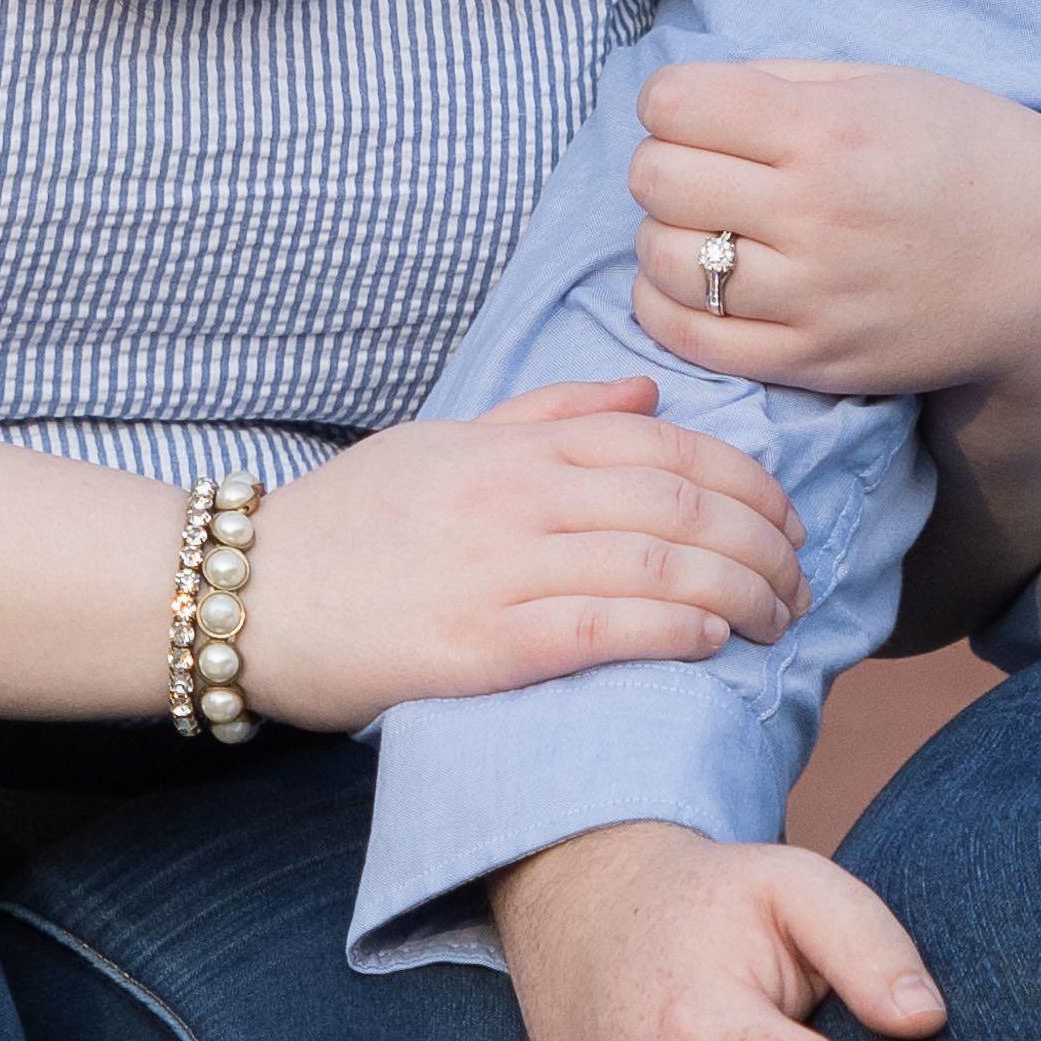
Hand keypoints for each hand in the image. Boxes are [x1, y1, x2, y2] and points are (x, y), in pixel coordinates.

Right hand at [235, 385, 799, 725]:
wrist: (239, 592)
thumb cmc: (346, 524)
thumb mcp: (446, 441)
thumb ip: (549, 416)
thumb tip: (646, 393)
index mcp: (514, 447)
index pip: (663, 444)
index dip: (745, 479)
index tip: (787, 518)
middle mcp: (516, 496)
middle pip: (678, 501)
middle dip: (761, 540)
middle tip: (801, 580)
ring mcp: (498, 569)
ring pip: (655, 561)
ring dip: (738, 590)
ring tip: (776, 620)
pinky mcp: (478, 647)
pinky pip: (598, 627)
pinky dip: (670, 628)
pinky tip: (713, 640)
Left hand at [629, 61, 1040, 409]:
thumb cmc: (970, 157)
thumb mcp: (887, 85)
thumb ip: (782, 82)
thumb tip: (681, 100)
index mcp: (830, 129)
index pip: (672, 103)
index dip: (676, 102)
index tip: (708, 115)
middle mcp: (814, 213)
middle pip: (653, 177)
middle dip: (668, 163)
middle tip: (709, 171)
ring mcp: (811, 295)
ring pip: (660, 258)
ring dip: (668, 235)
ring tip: (711, 228)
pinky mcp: (814, 360)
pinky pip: (689, 338)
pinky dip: (670, 304)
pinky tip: (704, 282)